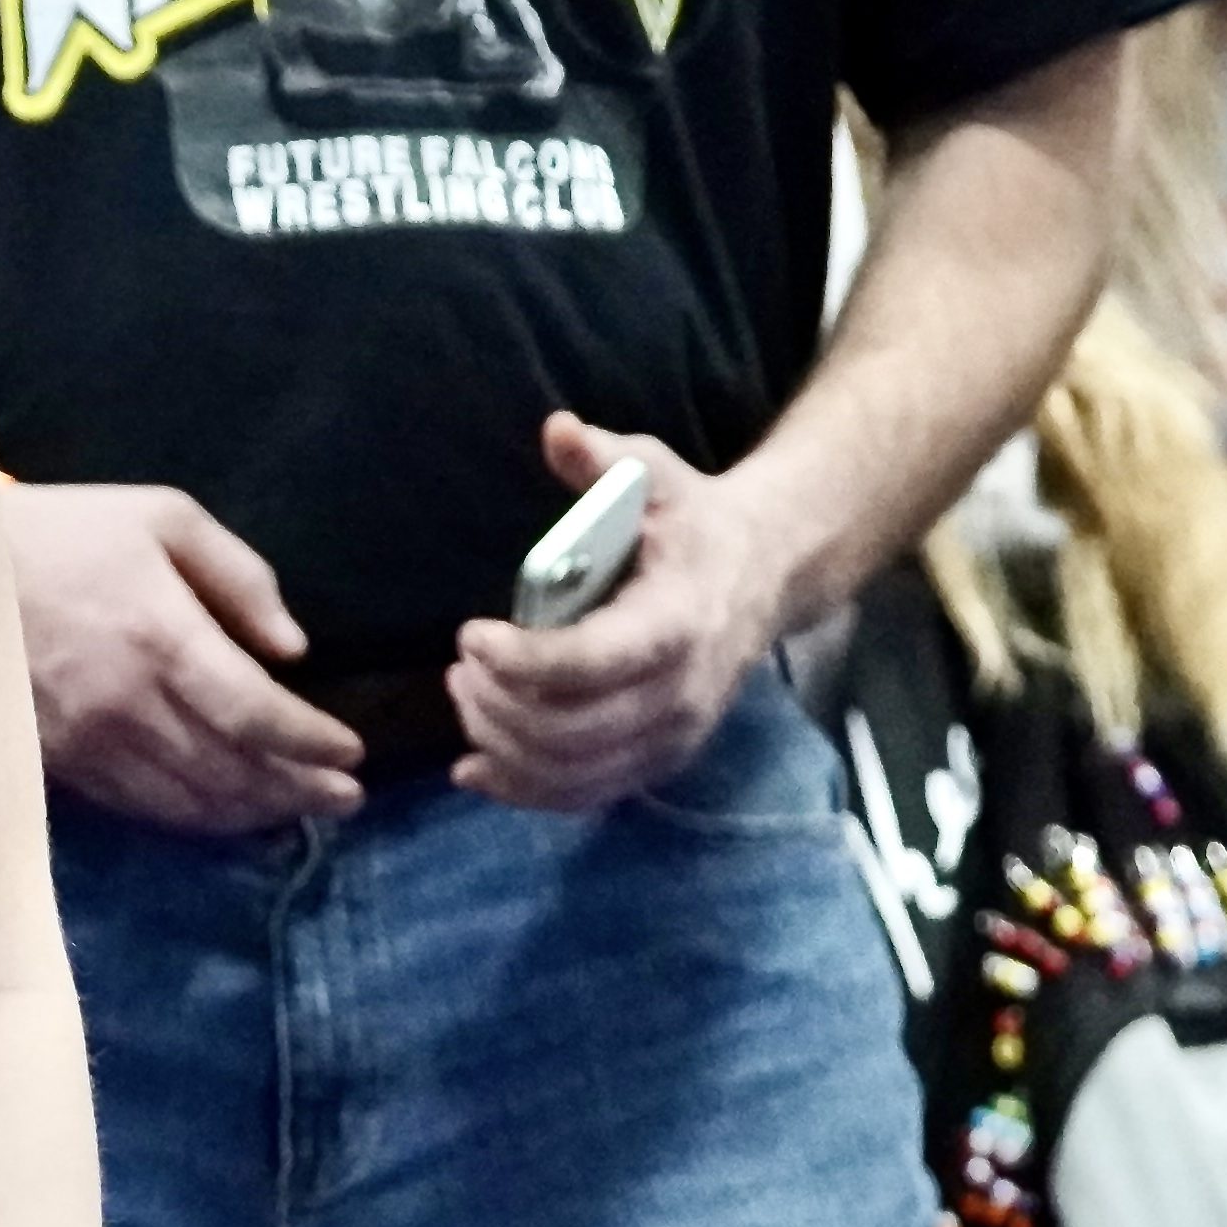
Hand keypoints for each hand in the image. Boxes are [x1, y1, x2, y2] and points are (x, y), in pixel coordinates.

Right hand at [3, 484, 361, 831]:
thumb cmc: (63, 532)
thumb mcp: (162, 517)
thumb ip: (239, 576)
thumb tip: (291, 649)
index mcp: (160, 634)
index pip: (255, 714)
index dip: (311, 743)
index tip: (352, 753)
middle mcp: (126, 702)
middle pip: (230, 771)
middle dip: (298, 791)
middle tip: (345, 799)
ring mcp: (86, 742)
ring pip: (187, 802)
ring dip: (252, 815)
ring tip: (297, 811)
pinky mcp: (55, 763)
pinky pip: (138, 807)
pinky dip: (193, 819)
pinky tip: (224, 813)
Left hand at [449, 414, 788, 810]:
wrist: (766, 574)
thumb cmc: (694, 522)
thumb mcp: (658, 474)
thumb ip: (607, 458)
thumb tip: (559, 430)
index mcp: (678, 621)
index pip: (592, 662)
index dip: (521, 660)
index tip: (469, 634)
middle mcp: (680, 693)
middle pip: (570, 730)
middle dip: (496, 703)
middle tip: (460, 665)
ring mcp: (673, 736)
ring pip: (572, 773)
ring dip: (501, 744)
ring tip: (466, 696)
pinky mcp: (660, 762)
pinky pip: (585, 796)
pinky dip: (523, 791)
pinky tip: (475, 769)